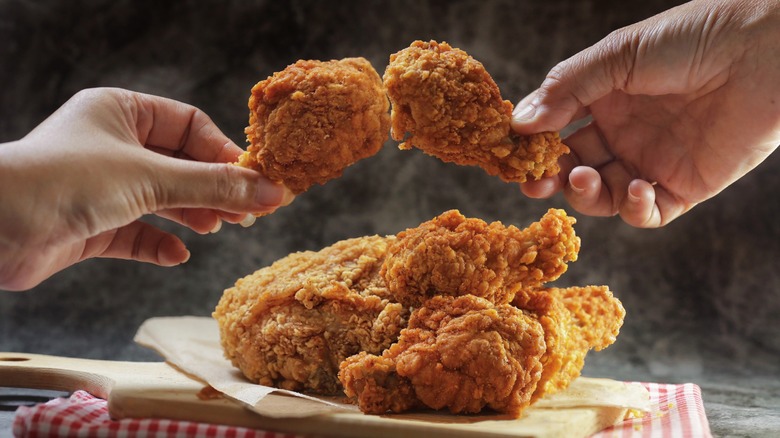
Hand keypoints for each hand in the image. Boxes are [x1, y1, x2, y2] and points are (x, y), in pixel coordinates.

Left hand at [0, 88, 292, 290]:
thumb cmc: (64, 181)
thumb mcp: (151, 177)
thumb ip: (214, 186)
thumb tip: (273, 192)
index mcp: (122, 112)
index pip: (190, 126)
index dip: (224, 153)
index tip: (256, 180)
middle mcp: (112, 145)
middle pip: (181, 164)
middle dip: (213, 188)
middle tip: (247, 212)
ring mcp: (102, 186)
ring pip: (163, 199)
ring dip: (192, 215)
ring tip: (218, 228)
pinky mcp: (92, 224)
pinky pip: (137, 232)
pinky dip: (159, 243)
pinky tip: (176, 255)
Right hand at [512, 0, 779, 226]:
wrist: (760, 51)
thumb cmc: (690, 40)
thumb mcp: (615, 56)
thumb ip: (565, 91)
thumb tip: (518, 124)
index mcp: (606, 100)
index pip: (558, 132)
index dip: (535, 146)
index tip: (513, 154)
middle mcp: (626, 134)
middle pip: (574, 168)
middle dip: (550, 177)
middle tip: (532, 183)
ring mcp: (654, 162)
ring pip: (603, 195)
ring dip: (585, 193)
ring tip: (582, 176)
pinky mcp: (686, 186)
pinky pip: (648, 212)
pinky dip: (633, 208)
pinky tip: (634, 187)